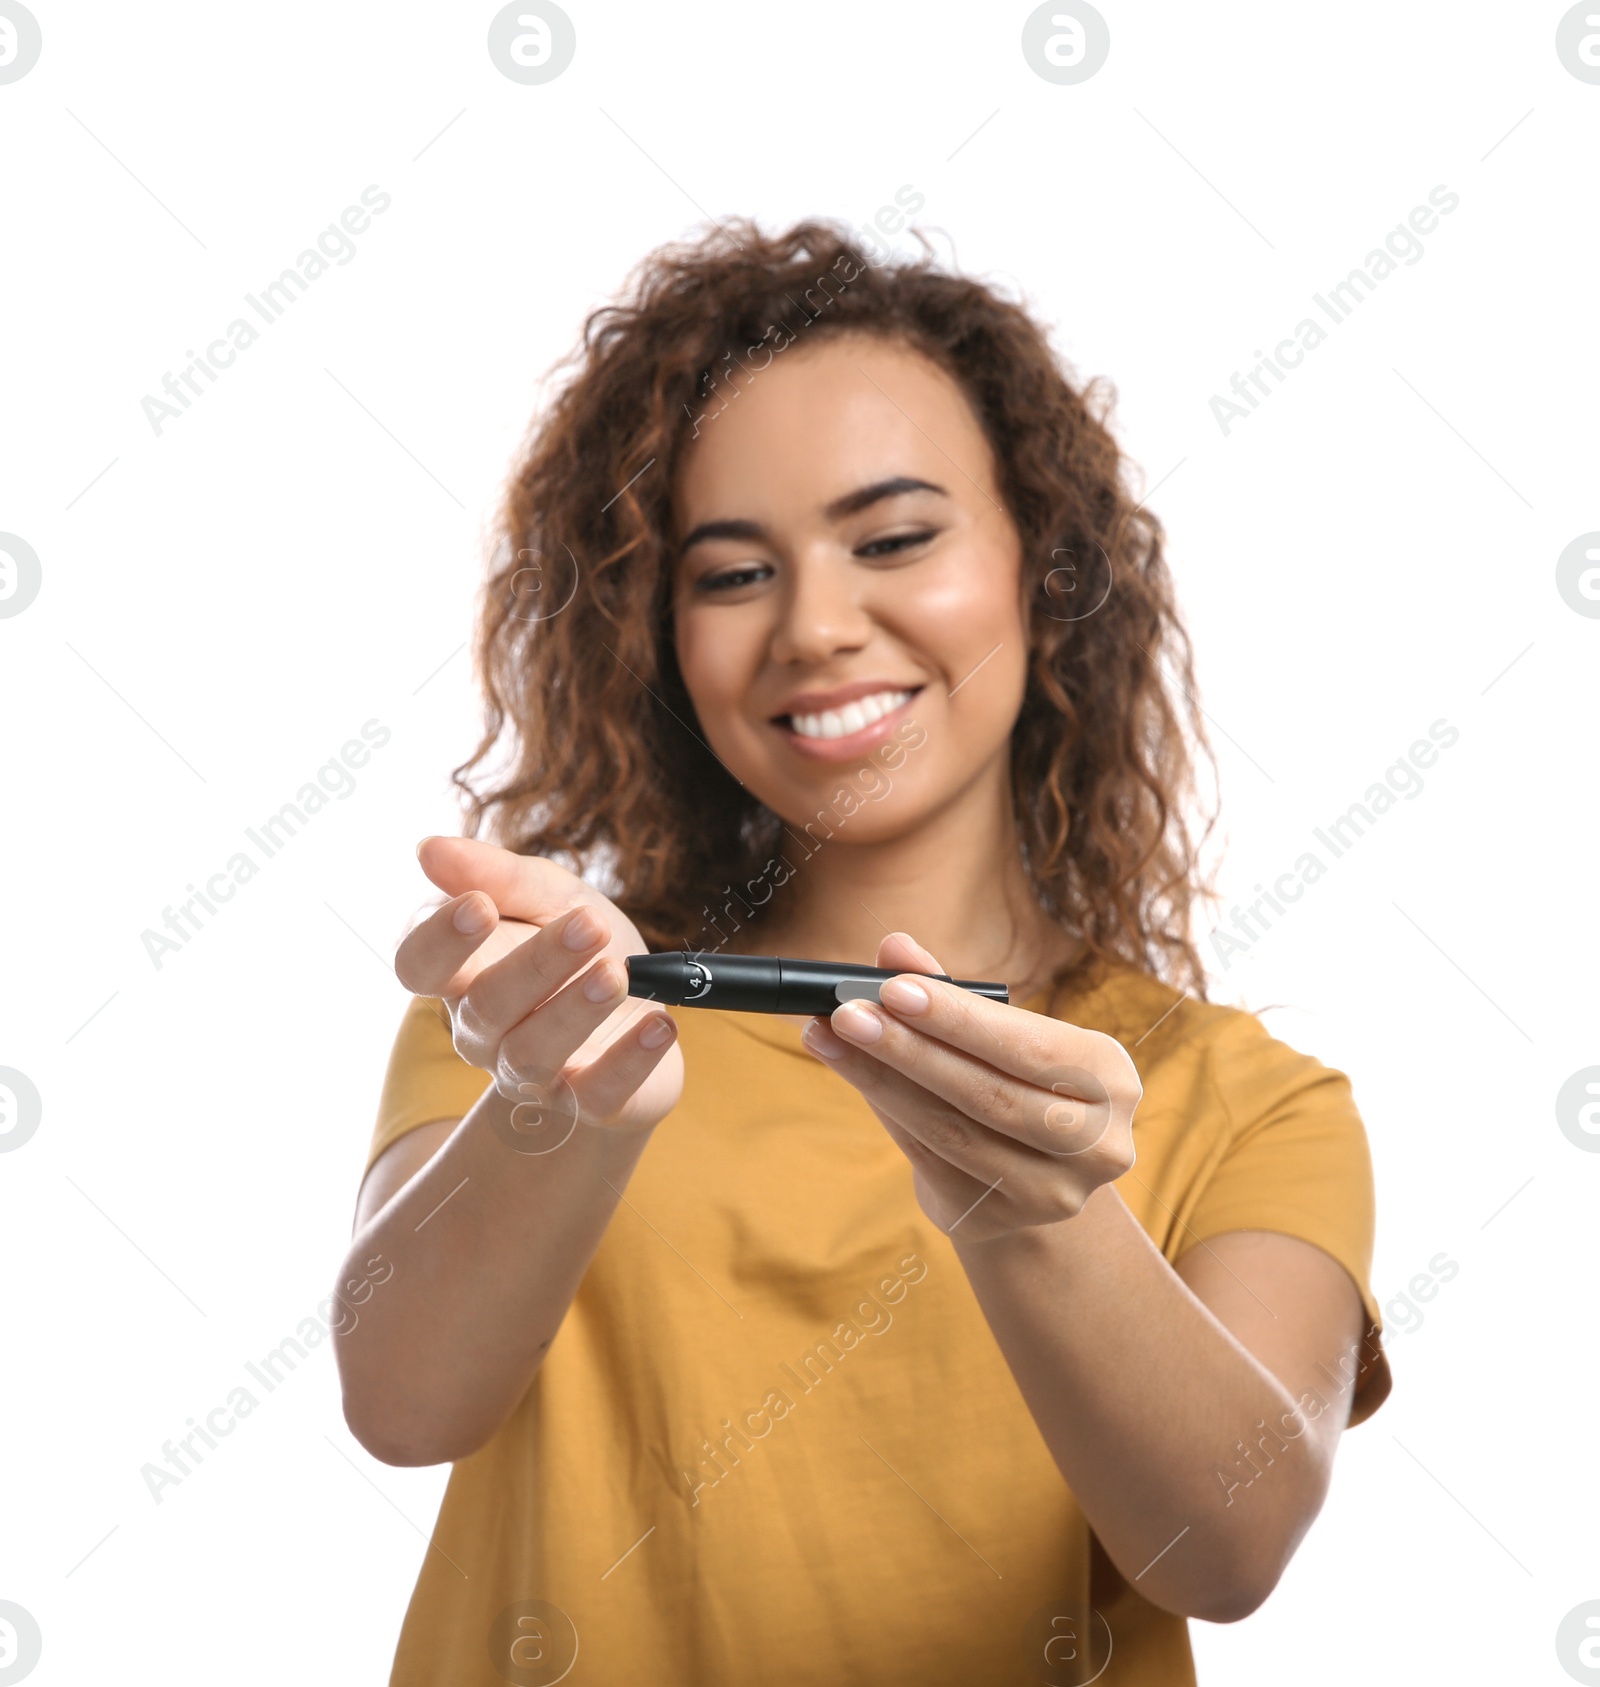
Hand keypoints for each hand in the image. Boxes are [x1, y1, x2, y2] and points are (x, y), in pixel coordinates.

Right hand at [394, 836, 683, 1134]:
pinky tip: (659, 1027)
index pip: (417, 966)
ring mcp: (533, 1075)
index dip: (439, 940)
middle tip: (590, 924)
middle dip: (537, 963)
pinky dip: (629, 1062)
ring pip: (531, 1055)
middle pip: (485, 1006)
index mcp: (462, 974)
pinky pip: (597, 1096)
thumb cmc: (581, 945)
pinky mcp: (589, 1105)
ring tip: (618, 975)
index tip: (479, 904)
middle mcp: (484, 1032)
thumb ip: (500, 875)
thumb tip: (429, 849)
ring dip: (575, 1012)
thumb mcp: (552, 896)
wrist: (641, 1006)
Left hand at [800, 932, 1139, 1240]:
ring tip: (829, 1037)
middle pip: (989, 1094)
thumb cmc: (1013, 1082)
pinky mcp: (1002, 1221)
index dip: (957, 1017)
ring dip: (882, 1080)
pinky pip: (932, 1160)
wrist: (1029, 1176)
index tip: (891, 987)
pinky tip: (850, 1074)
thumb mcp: (997, 1035)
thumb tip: (893, 947)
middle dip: (909, 1049)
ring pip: (953, 1131)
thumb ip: (948, 992)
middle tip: (846, 1013)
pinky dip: (886, 1111)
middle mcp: (1097, 1143)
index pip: (1027, 1044)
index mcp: (1110, 1078)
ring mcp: (1054, 1194)